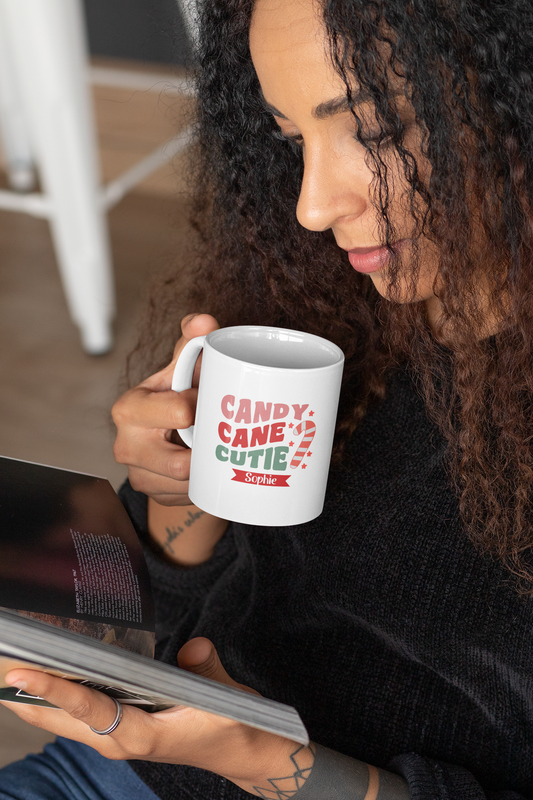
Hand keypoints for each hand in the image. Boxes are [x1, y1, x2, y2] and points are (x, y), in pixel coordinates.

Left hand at [2, 638, 303, 795]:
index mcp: (141, 735)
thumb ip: (206, 669)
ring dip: (32, 695)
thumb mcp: (225, 697)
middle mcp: (120, 739)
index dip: (52, 688)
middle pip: (58, 716)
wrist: (241, 751)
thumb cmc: (232, 725)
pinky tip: (43, 675)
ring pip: (61, 717)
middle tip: (0, 659)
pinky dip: (54, 694)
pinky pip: (76, 713)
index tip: (19, 672)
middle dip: (25, 692)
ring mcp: (116, 737)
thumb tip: (193, 647)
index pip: (88, 708)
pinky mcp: (119, 730)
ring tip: (8, 664)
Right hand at [113, 313, 219, 506]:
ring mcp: (138, 474)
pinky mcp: (153, 494)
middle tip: (216, 432)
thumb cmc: (176, 395)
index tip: (208, 401)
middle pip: (180, 461)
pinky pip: (189, 495)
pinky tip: (206, 466)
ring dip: (207, 468)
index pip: (179, 411)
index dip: (204, 407)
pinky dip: (204, 482)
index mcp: (130, 408)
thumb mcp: (182, 370)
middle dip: (205, 447)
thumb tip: (204, 321)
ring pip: (189, 481)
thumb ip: (192, 345)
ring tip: (212, 449)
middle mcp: (126, 444)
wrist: (167, 436)